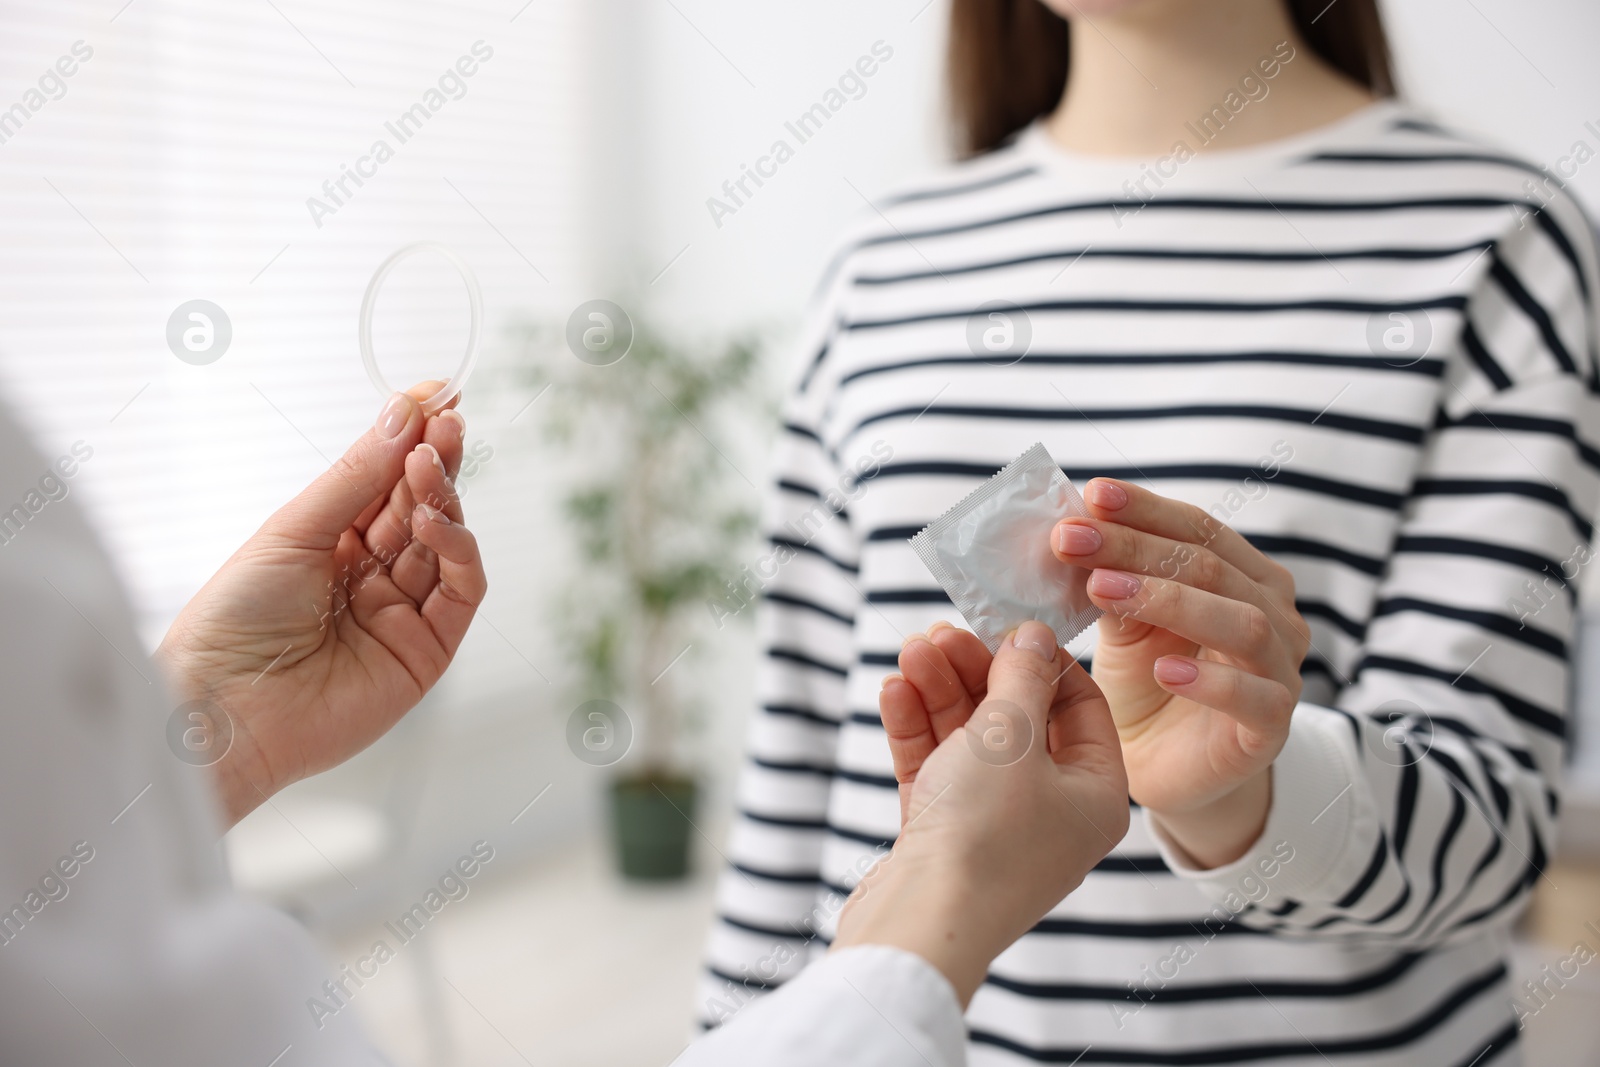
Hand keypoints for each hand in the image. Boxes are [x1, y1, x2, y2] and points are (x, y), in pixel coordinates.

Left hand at [156, 383, 487, 827]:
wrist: (223, 709)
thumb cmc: (235, 621)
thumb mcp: (294, 529)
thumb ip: (358, 475)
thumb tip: (404, 412)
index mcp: (333, 545)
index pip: (387, 483)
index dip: (412, 439)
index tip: (435, 395)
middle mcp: (373, 577)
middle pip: (422, 507)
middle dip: (435, 460)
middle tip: (446, 419)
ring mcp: (403, 614)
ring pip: (446, 543)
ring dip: (442, 499)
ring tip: (427, 465)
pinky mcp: (427, 652)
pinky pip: (462, 592)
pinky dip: (458, 550)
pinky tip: (435, 519)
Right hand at [833, 620, 1127, 1005]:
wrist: (922, 925)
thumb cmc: (984, 834)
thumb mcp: (1009, 736)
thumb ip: (1020, 678)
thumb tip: (1033, 637)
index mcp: (1094, 794)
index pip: (1082, 707)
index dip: (1043, 661)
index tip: (1005, 625)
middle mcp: (1052, 812)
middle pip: (1018, 720)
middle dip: (976, 672)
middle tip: (940, 632)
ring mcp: (996, 827)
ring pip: (970, 742)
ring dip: (940, 693)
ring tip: (910, 651)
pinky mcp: (946, 838)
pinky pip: (937, 770)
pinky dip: (917, 731)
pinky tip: (895, 691)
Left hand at [1053, 478, 1310, 866]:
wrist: (1162, 765)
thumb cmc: (1146, 682)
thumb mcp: (1124, 623)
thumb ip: (1112, 579)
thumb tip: (1071, 527)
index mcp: (1242, 574)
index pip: (1197, 528)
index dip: (1144, 509)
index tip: (1090, 495)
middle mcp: (1273, 612)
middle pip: (1210, 566)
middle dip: (1134, 548)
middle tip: (1071, 540)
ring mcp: (1280, 668)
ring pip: (1241, 621)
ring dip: (1168, 600)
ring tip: (1103, 591)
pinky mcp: (1273, 726)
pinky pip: (1253, 697)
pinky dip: (1210, 680)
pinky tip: (1165, 670)